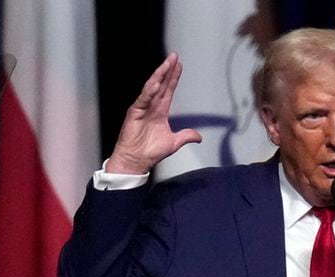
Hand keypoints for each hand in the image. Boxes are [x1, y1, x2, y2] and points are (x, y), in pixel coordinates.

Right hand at [106, 53, 201, 174]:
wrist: (136, 161)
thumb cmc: (150, 152)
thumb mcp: (174, 143)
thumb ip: (186, 136)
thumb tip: (199, 137)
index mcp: (160, 111)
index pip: (169, 90)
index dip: (174, 78)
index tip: (179, 66)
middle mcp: (151, 107)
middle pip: (161, 85)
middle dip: (168, 70)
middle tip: (174, 56)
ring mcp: (142, 108)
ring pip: (152, 88)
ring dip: (160, 75)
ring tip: (167, 64)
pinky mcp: (135, 113)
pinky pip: (143, 99)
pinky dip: (150, 90)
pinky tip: (157, 81)